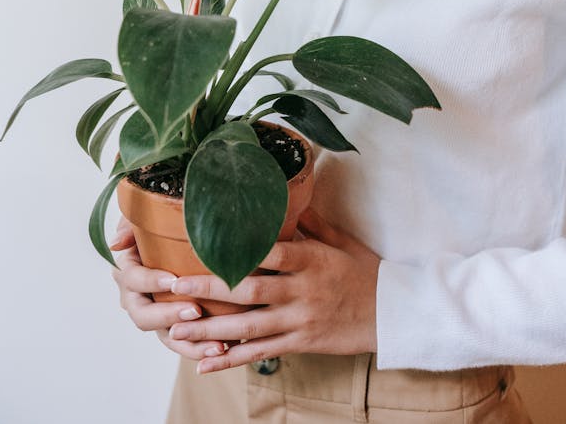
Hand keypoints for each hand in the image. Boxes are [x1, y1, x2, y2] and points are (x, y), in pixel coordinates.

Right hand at [109, 219, 228, 361]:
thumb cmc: (164, 224)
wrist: (188, 241)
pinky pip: (184, 343)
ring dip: (189, 343)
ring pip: (166, 337)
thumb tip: (115, 244)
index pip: (133, 279)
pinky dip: (201, 348)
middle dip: (169, 316)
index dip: (150, 281)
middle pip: (143, 315)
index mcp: (128, 271)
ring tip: (217, 345)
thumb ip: (132, 225)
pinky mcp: (174, 327)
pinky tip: (225, 348)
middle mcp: (136, 298)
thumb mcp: (147, 218)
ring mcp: (155, 316)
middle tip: (196, 311)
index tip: (172, 281)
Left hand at [164, 206, 380, 374]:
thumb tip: (288, 201)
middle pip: (249, 291)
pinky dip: (232, 360)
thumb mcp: (341, 240)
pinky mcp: (301, 343)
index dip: (234, 251)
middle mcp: (302, 290)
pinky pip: (262, 353)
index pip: (268, 252)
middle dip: (208, 290)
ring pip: (248, 327)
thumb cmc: (366, 271)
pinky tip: (205, 363)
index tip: (202, 246)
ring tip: (176, 330)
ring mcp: (300, 320)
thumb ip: (311, 224)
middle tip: (172, 288)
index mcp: (310, 259)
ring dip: (210, 330)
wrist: (394, 313)